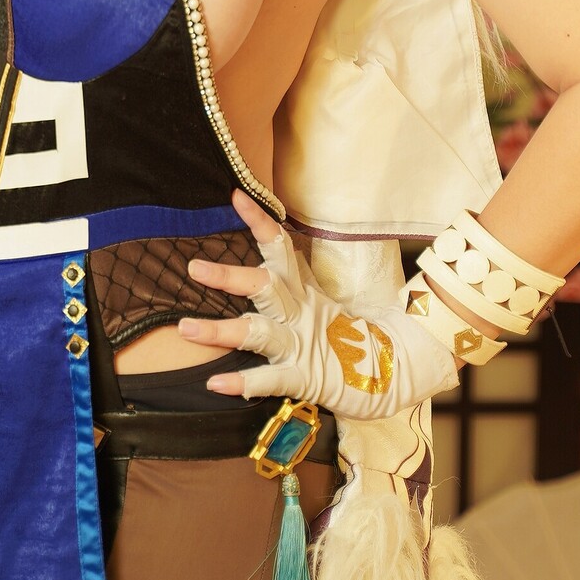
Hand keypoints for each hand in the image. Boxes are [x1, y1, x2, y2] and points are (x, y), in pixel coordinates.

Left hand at [177, 189, 460, 421]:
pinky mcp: (304, 377)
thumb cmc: (348, 336)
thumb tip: (276, 244)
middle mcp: (299, 311)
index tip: (236, 195)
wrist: (393, 372)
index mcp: (304, 288)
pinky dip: (242, 382)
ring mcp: (300, 344)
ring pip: (257, 333)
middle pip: (264, 286)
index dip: (258, 221)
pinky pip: (269, 379)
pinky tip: (214, 383)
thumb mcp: (320, 300)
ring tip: (185, 327)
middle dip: (228, 277)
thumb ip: (296, 278)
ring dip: (220, 330)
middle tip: (193, 267)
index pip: (280, 246)